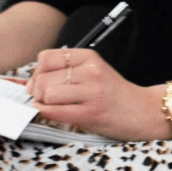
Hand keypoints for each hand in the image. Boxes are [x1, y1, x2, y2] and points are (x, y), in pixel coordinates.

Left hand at [26, 48, 165, 140]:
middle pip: (43, 78)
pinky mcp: (90, 112)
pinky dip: (45, 113)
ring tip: (53, 106)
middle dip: (36, 92)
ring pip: (47, 93)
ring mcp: (92, 91)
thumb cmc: (113, 94)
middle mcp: (91, 70)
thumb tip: (30, 83)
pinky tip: (51, 113)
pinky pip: (54, 111)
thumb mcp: (93, 73)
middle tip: (44, 99)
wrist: (141, 110)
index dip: (37, 72)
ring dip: (42, 104)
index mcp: (90, 57)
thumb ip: (67, 72)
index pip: (46, 57)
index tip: (40, 82)